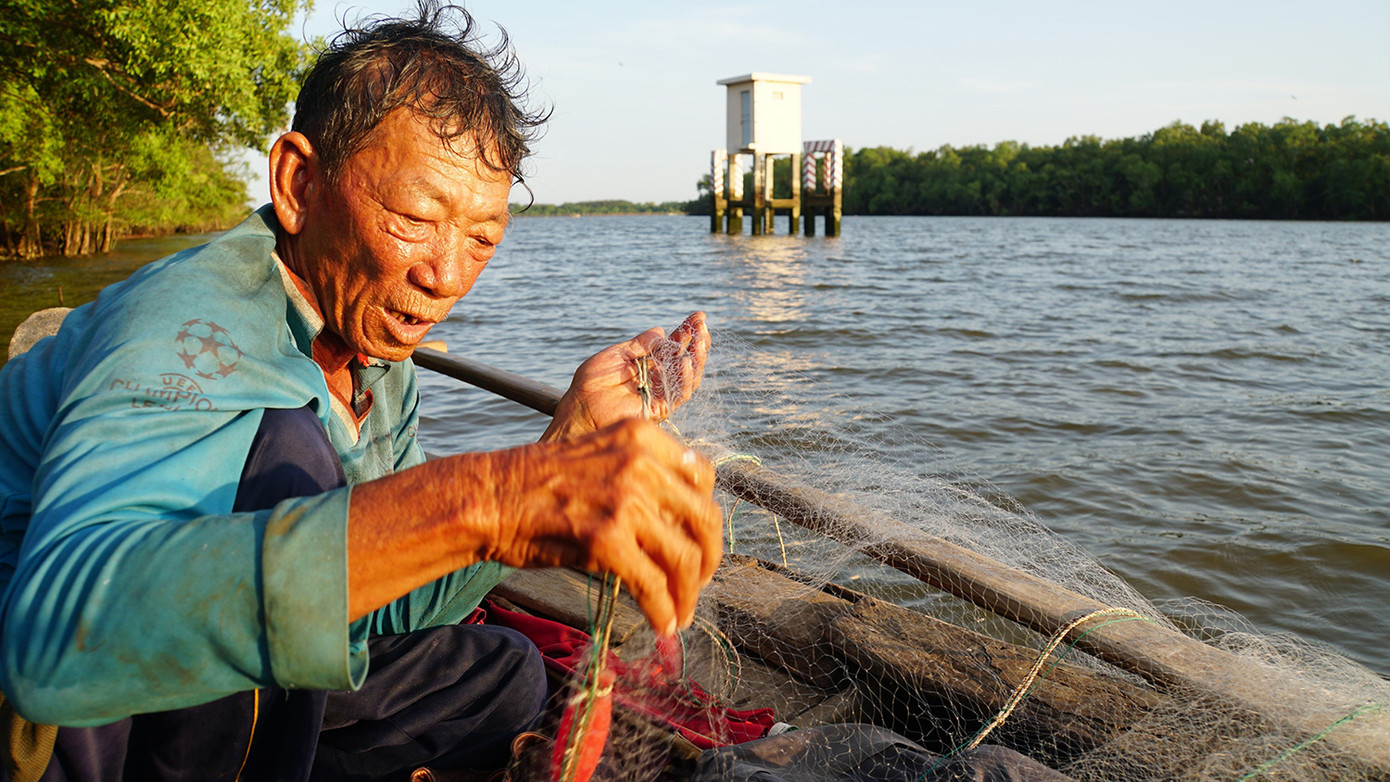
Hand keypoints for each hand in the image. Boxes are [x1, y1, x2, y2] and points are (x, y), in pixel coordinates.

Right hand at [489, 418, 722, 633]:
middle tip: (699, 584)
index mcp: (642, 436)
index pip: (703, 476)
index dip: (705, 516)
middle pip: (703, 519)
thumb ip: (642, 476)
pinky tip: (662, 624)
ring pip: (684, 557)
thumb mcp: (600, 457)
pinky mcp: (608, 540)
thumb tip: (680, 523)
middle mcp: (641, 464)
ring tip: (681, 613)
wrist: (490, 499)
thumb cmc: (538, 484)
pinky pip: (653, 584)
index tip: (700, 541)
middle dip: (709, 560)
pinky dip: (663, 610)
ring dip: (688, 593)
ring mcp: (626, 501)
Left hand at [543, 312, 709, 441]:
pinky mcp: (660, 409)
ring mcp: (659, 394)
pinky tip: (685, 361)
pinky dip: (685, 378)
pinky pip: (679, 394)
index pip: (671, 347)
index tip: (698, 317)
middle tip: (703, 326)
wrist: (580, 410)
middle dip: (696, 343)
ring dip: (697, 358)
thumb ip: (639, 344)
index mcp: (645, 365)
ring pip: (688, 377)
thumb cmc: (591, 383)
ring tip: (701, 340)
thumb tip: (661, 330)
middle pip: (684, 360)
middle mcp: (655, 379)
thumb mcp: (615, 355)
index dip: (685, 333)